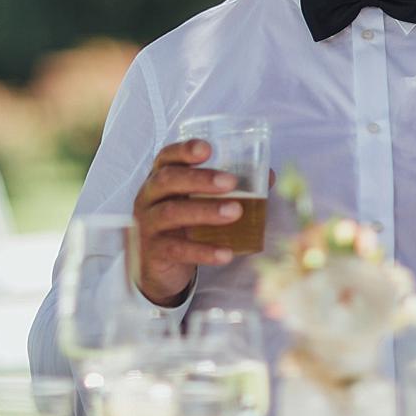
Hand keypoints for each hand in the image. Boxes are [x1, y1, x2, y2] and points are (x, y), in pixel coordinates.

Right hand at [132, 139, 241, 306]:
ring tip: (236, 212)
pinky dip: (203, 251)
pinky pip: (177, 249)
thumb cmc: (183, 224)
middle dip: (199, 178)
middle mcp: (148, 197)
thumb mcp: (198, 202)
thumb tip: (268, 176)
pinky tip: (226, 253)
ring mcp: (147, 225)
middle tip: (231, 182)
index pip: (166, 157)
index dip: (183, 150)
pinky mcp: (153, 252)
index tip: (207, 149)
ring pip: (171, 213)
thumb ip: (228, 188)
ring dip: (206, 211)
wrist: (158, 267)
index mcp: (160, 178)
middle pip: (167, 180)